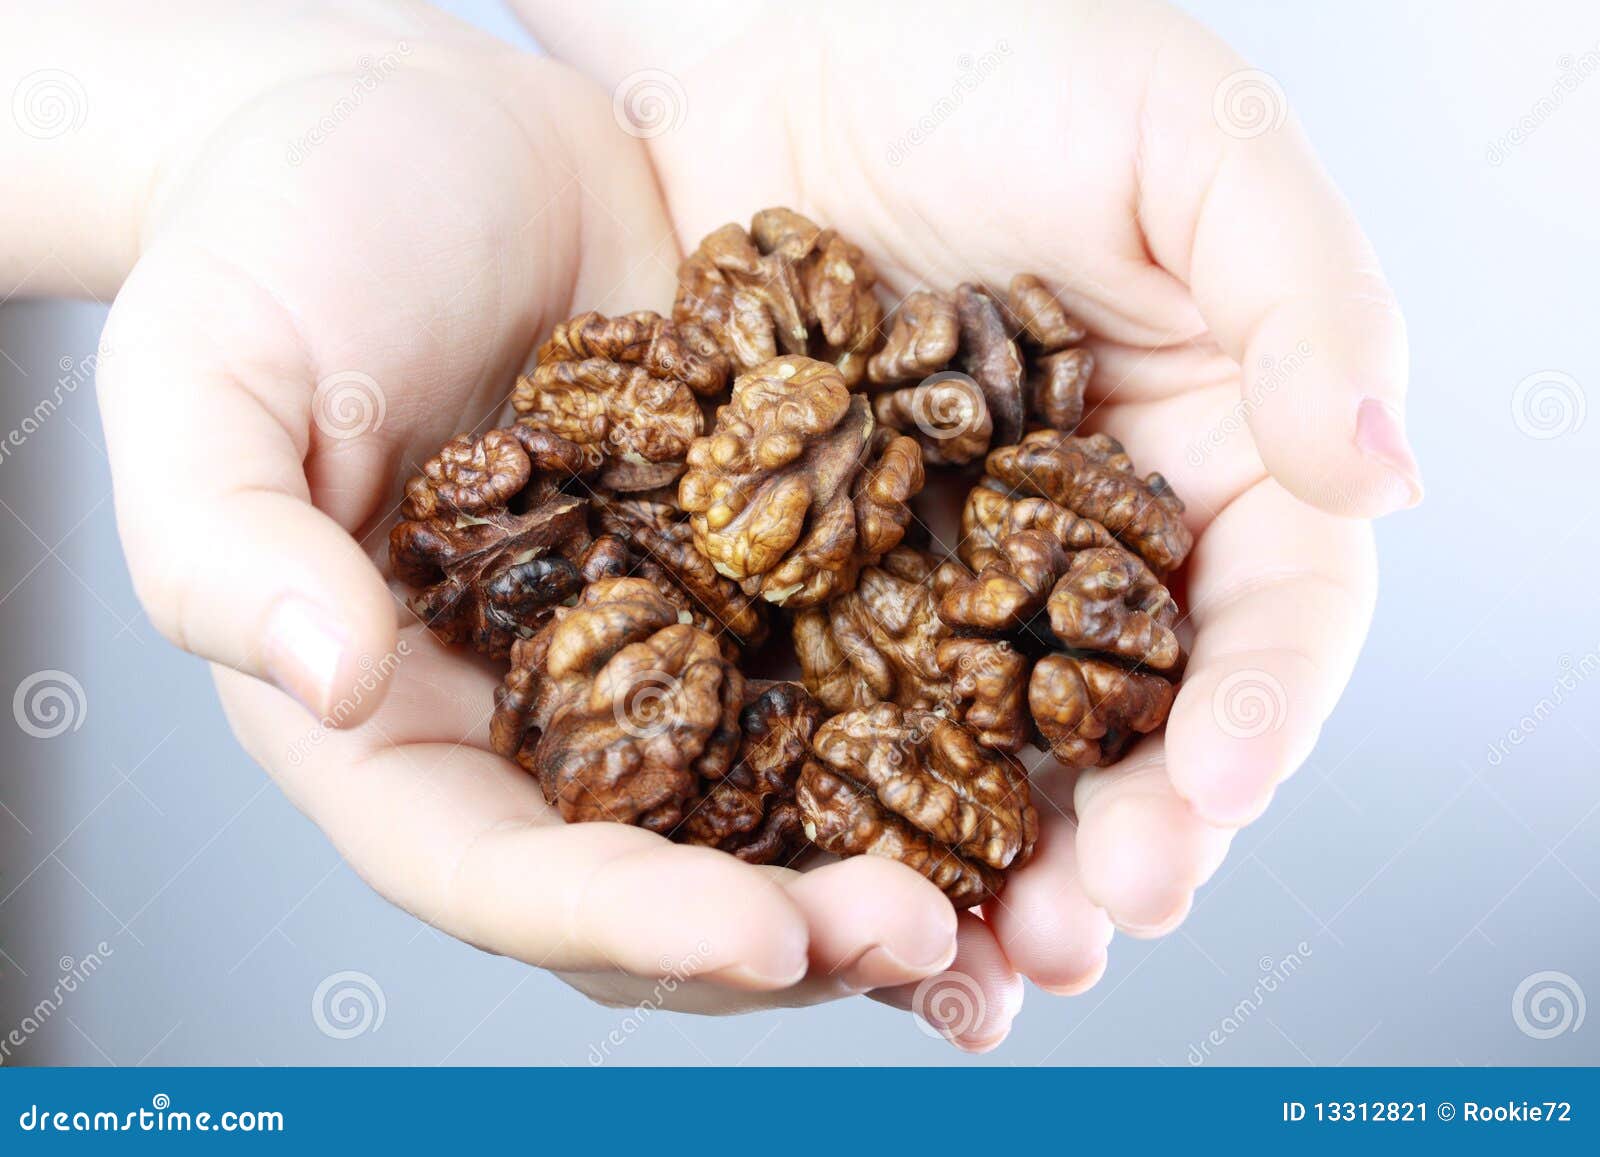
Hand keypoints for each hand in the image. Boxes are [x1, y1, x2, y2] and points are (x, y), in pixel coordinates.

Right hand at [70, 6, 957, 1018]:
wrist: (418, 127)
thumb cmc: (281, 237)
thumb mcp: (210, 372)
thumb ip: (226, 540)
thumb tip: (328, 680)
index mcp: (395, 725)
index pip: (505, 873)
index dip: (629, 921)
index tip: (760, 937)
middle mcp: (535, 720)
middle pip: (663, 883)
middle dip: (790, 935)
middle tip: (928, 937)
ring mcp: (656, 652)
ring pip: (771, 815)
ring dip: (881, 873)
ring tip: (1003, 901)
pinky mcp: (751, 572)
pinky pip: (842, 680)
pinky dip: (924, 739)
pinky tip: (1023, 762)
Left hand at [510, 0, 1419, 1046]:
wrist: (788, 33)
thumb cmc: (1008, 56)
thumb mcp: (1195, 149)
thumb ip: (1310, 307)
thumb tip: (1389, 481)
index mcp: (1224, 448)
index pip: (1277, 615)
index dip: (1259, 717)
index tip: (1210, 798)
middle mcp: (1107, 532)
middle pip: (1146, 721)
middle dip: (1136, 832)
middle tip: (1094, 922)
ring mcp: (969, 564)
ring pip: (1012, 747)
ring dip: (1012, 859)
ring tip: (991, 952)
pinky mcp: (839, 567)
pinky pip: (865, 701)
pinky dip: (873, 797)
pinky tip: (857, 874)